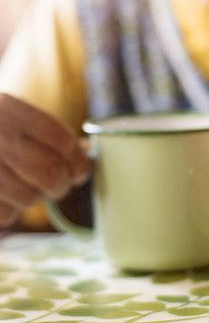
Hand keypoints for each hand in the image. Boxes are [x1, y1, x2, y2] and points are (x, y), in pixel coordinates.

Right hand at [0, 94, 90, 226]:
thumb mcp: (12, 116)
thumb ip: (48, 133)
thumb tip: (87, 151)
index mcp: (9, 109)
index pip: (62, 140)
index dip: (79, 161)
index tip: (81, 170)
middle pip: (50, 172)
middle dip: (62, 184)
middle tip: (60, 185)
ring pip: (30, 197)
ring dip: (36, 197)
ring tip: (28, 186)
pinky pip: (6, 213)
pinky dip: (11, 209)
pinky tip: (4, 193)